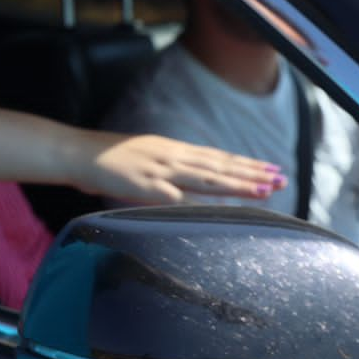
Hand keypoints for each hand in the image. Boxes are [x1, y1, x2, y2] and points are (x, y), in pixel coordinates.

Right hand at [67, 131, 283, 204]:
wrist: (77, 152)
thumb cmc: (106, 158)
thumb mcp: (144, 156)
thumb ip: (166, 168)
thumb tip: (184, 180)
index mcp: (173, 150)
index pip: (217, 157)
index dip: (244, 164)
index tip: (270, 168)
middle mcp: (173, 156)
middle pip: (220, 166)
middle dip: (252, 173)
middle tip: (281, 178)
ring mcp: (161, 170)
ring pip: (208, 178)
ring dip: (238, 184)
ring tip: (265, 189)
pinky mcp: (146, 186)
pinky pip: (178, 197)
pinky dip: (201, 203)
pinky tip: (220, 208)